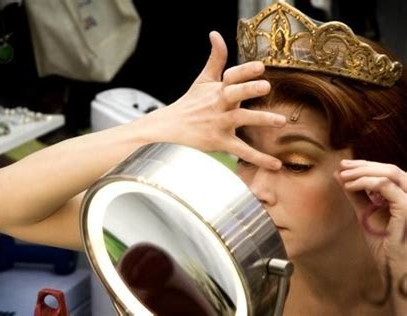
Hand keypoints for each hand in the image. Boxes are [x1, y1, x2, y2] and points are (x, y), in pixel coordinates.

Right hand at [137, 31, 285, 169]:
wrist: (170, 128)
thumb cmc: (190, 103)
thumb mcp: (203, 79)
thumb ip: (215, 58)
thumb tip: (216, 34)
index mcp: (217, 89)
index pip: (231, 76)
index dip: (244, 71)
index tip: (260, 66)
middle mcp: (219, 104)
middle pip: (234, 93)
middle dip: (248, 89)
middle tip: (265, 87)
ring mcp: (219, 123)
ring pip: (240, 120)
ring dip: (260, 119)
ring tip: (281, 121)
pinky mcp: (219, 142)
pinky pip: (241, 150)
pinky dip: (259, 158)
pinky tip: (276, 164)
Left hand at [336, 159, 406, 270]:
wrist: (396, 270)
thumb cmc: (385, 246)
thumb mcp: (366, 214)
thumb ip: (356, 195)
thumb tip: (339, 175)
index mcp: (406, 196)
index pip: (389, 172)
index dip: (366, 165)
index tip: (344, 166)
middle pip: (390, 169)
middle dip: (362, 165)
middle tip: (342, 166)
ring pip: (390, 173)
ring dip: (362, 172)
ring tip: (344, 177)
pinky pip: (386, 186)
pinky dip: (365, 182)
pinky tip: (350, 187)